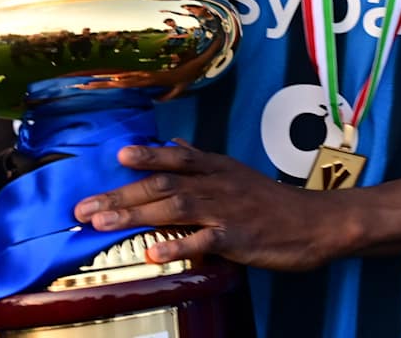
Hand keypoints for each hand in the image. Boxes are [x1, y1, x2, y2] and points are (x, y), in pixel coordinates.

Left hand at [72, 141, 349, 271]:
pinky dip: (177, 246)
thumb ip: (203, 162)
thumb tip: (175, 147)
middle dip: (121, 195)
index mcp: (218, 169)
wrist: (315, 223)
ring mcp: (227, 210)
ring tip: (102, 224)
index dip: (147, 156)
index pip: (177, 159)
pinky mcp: (238, 238)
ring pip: (175, 208)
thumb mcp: (237, 174)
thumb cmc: (273, 203)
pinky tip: (153, 254)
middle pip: (164, 185)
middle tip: (85, 207)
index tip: (116, 156)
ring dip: (135, 215)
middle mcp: (219, 184)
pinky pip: (203, 241)